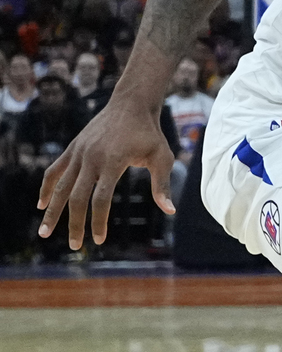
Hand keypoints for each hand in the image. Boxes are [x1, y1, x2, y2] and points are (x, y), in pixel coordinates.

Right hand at [37, 101, 175, 248]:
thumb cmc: (150, 133)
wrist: (131, 104)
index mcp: (112, 162)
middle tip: (74, 247)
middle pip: (76, 197)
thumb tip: (169, 211)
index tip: (98, 240)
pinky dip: (46, 187)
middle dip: (73, 224)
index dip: (97, 221)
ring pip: (59, 186)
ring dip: (51, 211)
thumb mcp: (162, 157)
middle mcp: (90, 158)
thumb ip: (162, 185)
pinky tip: (41, 204)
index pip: (100, 199)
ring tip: (44, 232)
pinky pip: (54, 171)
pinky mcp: (72, 149)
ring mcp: (78, 153)